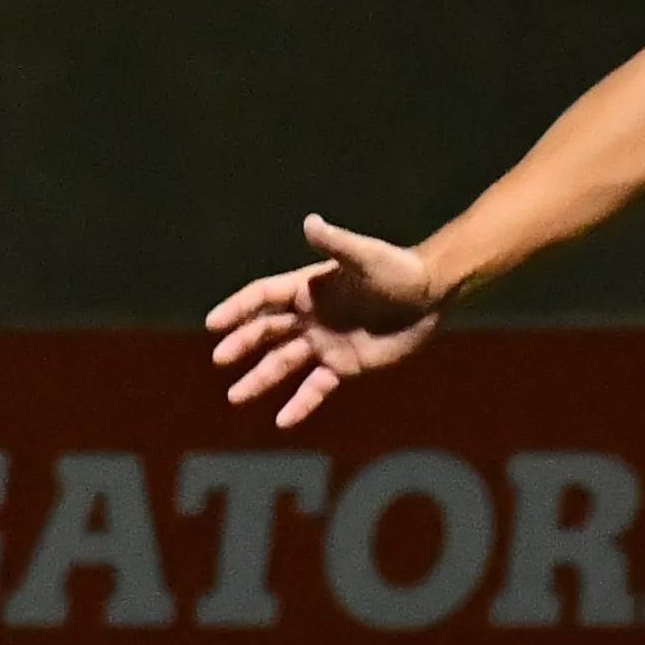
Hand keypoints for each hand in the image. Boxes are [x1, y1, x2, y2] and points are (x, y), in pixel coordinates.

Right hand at [204, 214, 443, 427]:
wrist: (431, 295)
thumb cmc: (398, 270)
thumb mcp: (366, 255)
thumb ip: (336, 244)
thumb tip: (311, 222)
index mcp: (307, 288)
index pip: (262, 298)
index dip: (237, 309)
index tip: (214, 323)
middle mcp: (309, 316)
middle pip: (266, 332)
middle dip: (242, 345)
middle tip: (220, 359)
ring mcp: (324, 343)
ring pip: (283, 363)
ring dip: (259, 379)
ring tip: (235, 397)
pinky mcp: (345, 365)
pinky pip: (316, 388)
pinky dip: (300, 404)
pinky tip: (282, 421)